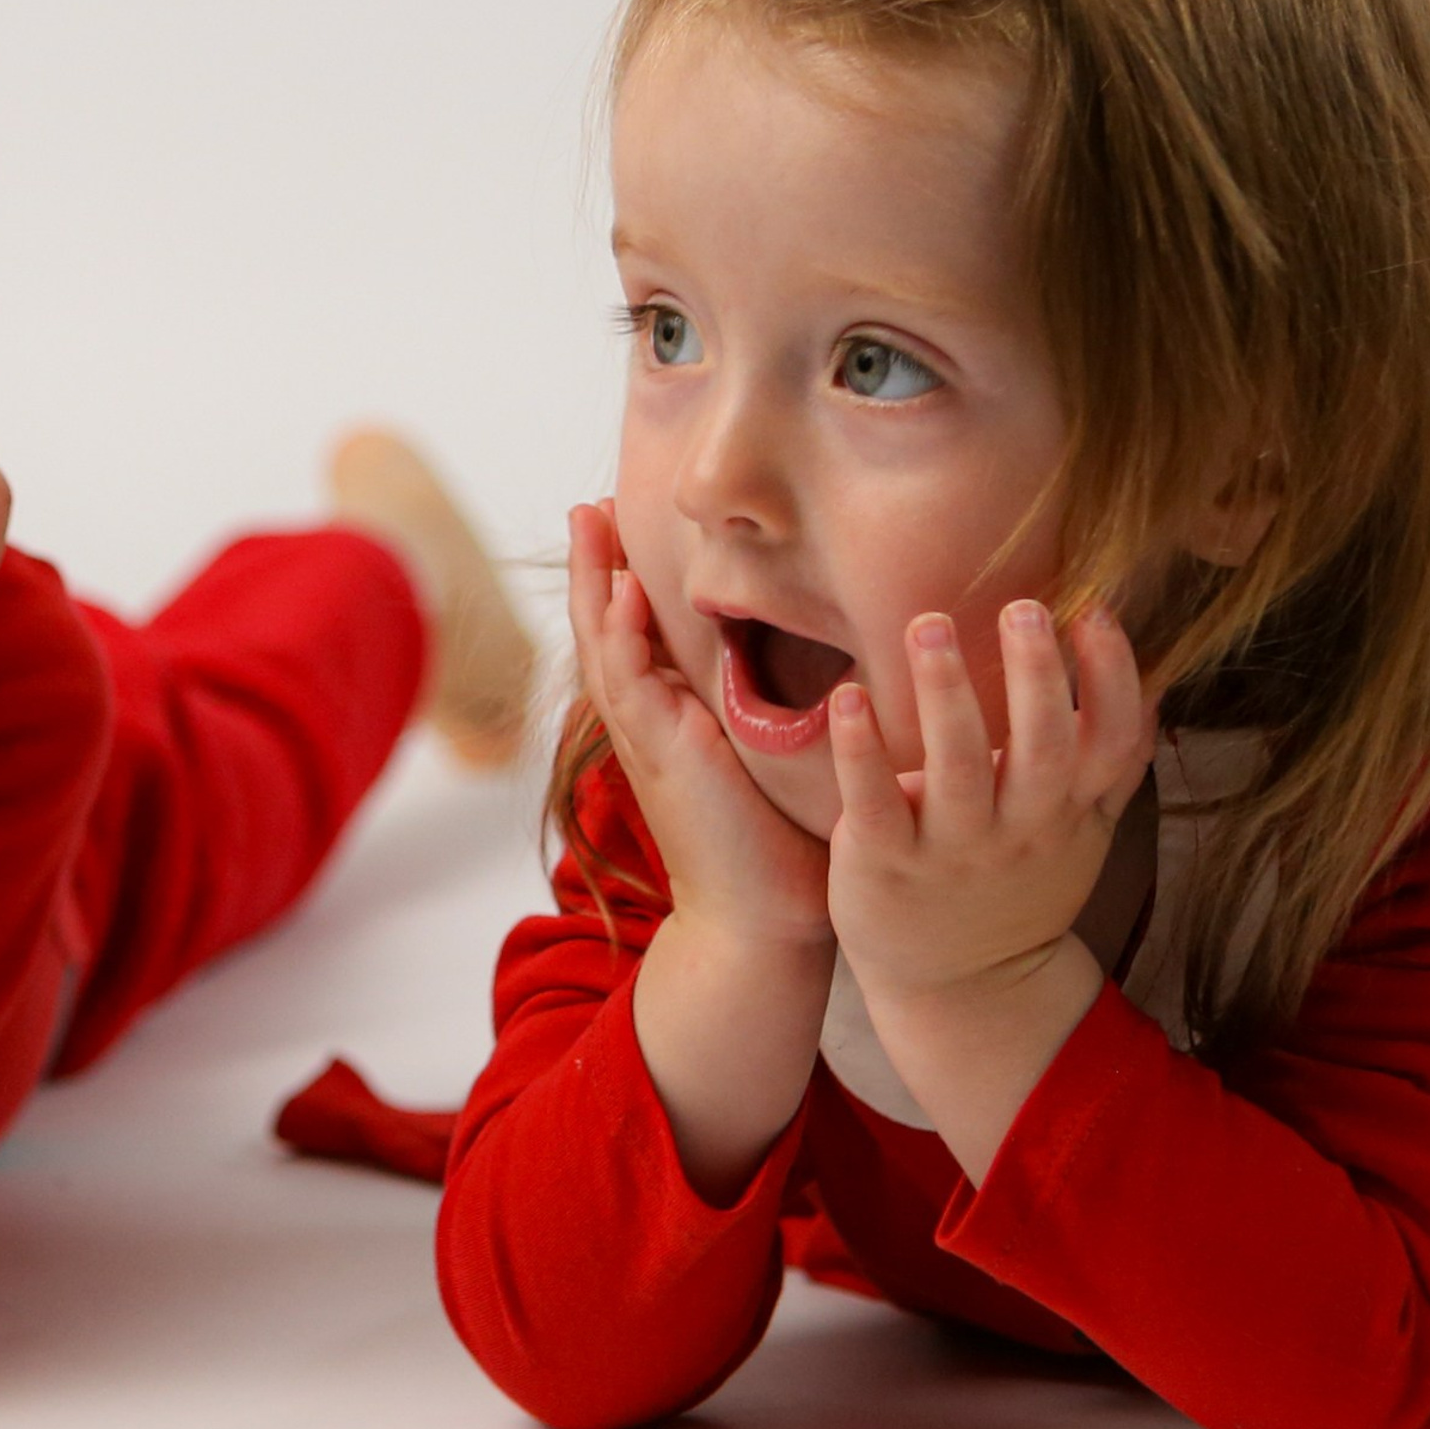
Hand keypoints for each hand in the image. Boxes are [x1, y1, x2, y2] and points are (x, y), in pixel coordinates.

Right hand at [566, 500, 831, 950]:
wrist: (760, 923)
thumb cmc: (778, 853)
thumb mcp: (774, 763)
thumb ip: (781, 717)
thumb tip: (841, 674)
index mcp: (672, 722)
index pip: (638, 636)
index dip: (626, 581)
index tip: (625, 527)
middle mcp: (650, 724)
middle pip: (605, 628)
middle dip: (594, 565)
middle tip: (588, 505)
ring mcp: (648, 739)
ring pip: (604, 645)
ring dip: (593, 581)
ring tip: (588, 521)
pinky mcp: (661, 756)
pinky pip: (630, 685)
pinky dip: (621, 636)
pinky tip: (622, 592)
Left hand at [826, 598, 1153, 1023]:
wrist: (966, 987)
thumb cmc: (1021, 883)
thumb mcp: (1082, 828)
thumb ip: (1112, 760)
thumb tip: (1154, 675)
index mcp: (1070, 809)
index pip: (1114, 740)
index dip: (1113, 677)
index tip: (1095, 611)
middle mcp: (1021, 827)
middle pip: (1043, 749)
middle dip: (1037, 677)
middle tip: (1023, 608)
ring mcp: (953, 847)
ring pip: (957, 768)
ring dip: (945, 694)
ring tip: (928, 626)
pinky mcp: (885, 861)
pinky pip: (875, 802)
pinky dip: (861, 750)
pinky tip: (849, 697)